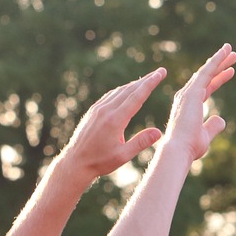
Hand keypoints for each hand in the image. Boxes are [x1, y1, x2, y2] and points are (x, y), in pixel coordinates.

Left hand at [58, 69, 166, 185]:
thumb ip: (141, 142)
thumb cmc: (100, 162)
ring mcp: (97, 109)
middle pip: (129, 90)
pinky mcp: (92, 111)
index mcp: (115, 120)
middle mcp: (105, 111)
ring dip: (134, 84)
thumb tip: (159, 132)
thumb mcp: (123, 156)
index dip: (150, 84)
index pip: (137, 96)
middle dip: (146, 80)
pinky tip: (127, 91)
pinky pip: (109, 96)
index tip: (161, 73)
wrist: (75, 162)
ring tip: (147, 80)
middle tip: (159, 72)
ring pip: (119, 91)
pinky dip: (121, 91)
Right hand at [163, 44, 235, 160]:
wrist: (179, 149)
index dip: (218, 80)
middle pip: (205, 77)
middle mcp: (185, 97)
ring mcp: (188, 93)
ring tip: (231, 50)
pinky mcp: (192, 91)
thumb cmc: (189, 146)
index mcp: (188, 107)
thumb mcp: (206, 135)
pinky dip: (216, 61)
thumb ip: (213, 126)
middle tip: (232, 56)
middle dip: (219, 66)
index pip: (206, 88)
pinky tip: (225, 52)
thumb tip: (221, 119)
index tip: (230, 72)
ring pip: (206, 72)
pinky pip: (206, 72)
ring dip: (219, 60)